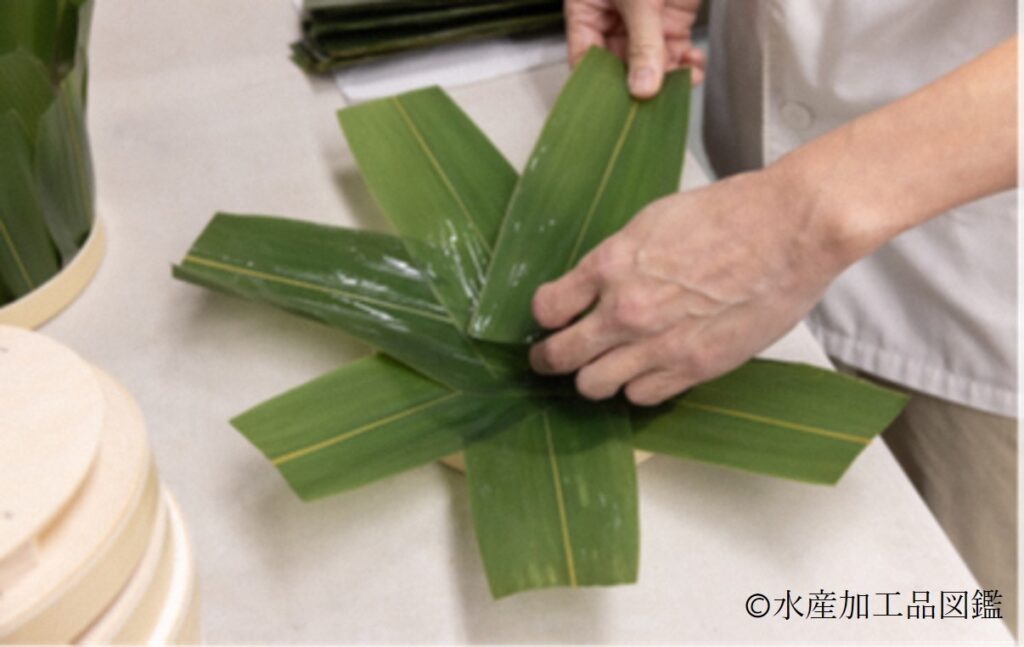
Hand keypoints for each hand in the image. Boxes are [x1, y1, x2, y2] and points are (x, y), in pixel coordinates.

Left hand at [529, 168, 845, 405]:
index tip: (550, 317)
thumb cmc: (730, 215)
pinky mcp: (692, 368)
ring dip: (593, 377)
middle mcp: (625, 310)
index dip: (545, 315)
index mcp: (610, 265)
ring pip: (594, 385)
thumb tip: (595, 283)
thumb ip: (617, 259)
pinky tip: (644, 371)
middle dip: (548, 358)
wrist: (788, 231)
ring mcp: (657, 344)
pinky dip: (637, 386)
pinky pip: (641, 395)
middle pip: (559, 356)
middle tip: (548, 358)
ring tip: (600, 368)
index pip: (547, 308)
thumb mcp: (653, 221)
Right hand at [565, 0, 705, 97]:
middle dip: (637, 88)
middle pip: (619, 69)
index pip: (585, 63)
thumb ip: (643, 45)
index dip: (598, 90)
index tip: (615, 112)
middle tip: (650, 110)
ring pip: (650, 65)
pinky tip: (693, 70)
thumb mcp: (638, 0)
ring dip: (667, 80)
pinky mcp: (671, 21)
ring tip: (678, 90)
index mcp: (586, 13)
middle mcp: (612, 22)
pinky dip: (687, 65)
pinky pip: (675, 53)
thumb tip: (642, 89)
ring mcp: (642, 23)